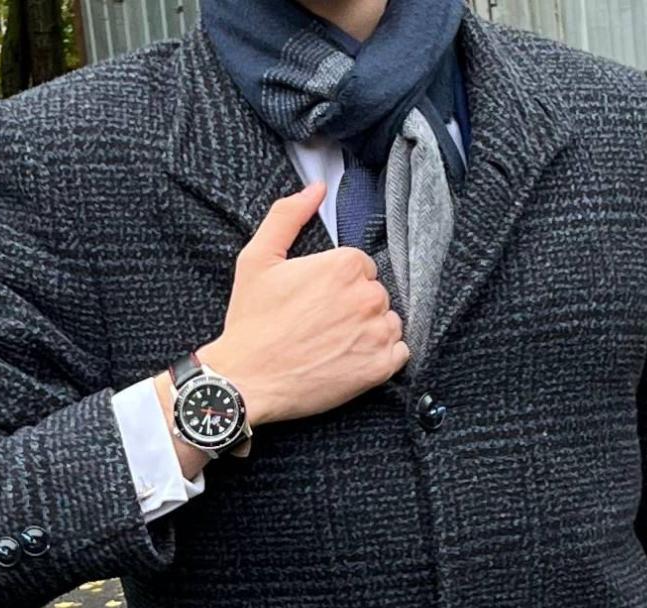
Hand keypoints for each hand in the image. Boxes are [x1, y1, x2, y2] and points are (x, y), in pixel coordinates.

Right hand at [196, 180, 409, 427]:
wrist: (247, 379)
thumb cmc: (251, 322)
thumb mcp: (258, 259)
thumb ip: (288, 216)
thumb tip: (316, 189)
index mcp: (345, 265)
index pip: (361, 267)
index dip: (338, 284)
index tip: (318, 300)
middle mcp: (368, 297)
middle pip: (376, 294)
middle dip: (355, 306)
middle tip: (322, 324)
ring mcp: (376, 334)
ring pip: (390, 322)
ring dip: (371, 330)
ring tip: (336, 343)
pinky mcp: (380, 368)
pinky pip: (400, 353)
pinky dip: (383, 356)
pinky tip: (354, 359)